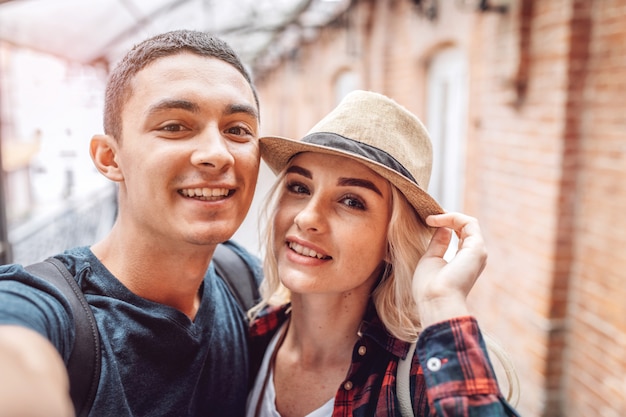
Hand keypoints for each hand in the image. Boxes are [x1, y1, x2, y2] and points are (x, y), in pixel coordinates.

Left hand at [412, 212, 486, 326]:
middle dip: (447, 218)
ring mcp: (478, 252)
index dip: (446, 223)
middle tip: (428, 216)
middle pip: (466, 227)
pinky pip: (468, 223)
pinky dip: (452, 217)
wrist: (435, 301)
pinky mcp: (477, 248)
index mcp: (465, 260)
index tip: (427, 221)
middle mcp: (475, 256)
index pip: (461, 234)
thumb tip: (442, 228)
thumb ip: (438, 243)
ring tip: (430, 218)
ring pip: (469, 223)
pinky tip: (435, 221)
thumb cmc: (429, 287)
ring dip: (448, 216)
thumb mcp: (432, 259)